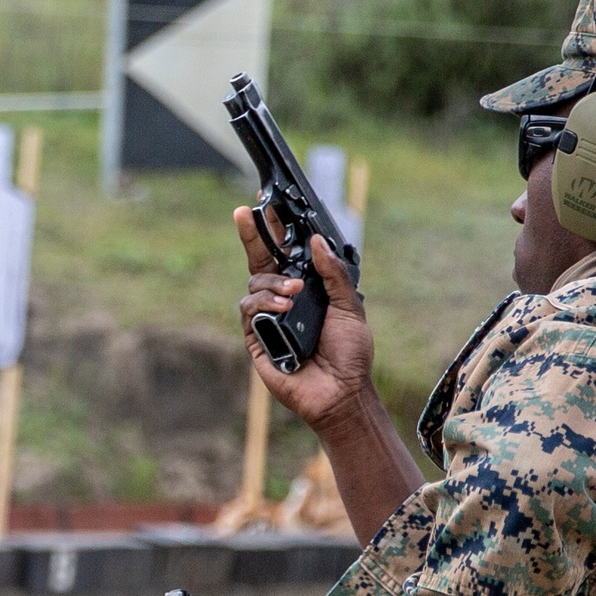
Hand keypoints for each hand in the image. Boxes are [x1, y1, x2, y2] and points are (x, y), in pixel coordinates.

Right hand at [235, 207, 374, 435]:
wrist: (342, 392)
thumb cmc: (350, 354)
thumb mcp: (350, 306)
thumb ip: (334, 274)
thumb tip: (315, 241)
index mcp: (306, 289)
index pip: (284, 253)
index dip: (272, 229)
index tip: (263, 203)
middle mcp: (283, 299)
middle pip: (259, 260)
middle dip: (252, 234)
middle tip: (245, 213)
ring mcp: (267, 318)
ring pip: (254, 283)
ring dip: (271, 283)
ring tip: (292, 295)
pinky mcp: (256, 338)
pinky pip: (248, 310)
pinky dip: (264, 304)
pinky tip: (283, 308)